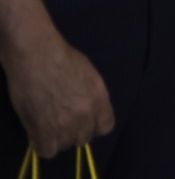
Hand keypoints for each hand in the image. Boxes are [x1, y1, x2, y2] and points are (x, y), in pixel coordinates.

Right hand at [5, 32, 113, 157]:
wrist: (37, 55)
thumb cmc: (61, 58)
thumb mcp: (89, 75)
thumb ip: (91, 97)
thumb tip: (87, 111)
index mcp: (99, 98)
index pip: (105, 127)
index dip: (92, 127)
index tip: (82, 123)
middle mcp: (86, 113)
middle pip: (83, 138)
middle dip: (72, 132)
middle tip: (60, 122)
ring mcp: (65, 123)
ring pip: (64, 145)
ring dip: (56, 138)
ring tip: (47, 124)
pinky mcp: (43, 129)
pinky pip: (46, 150)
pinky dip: (41, 144)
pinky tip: (38, 133)